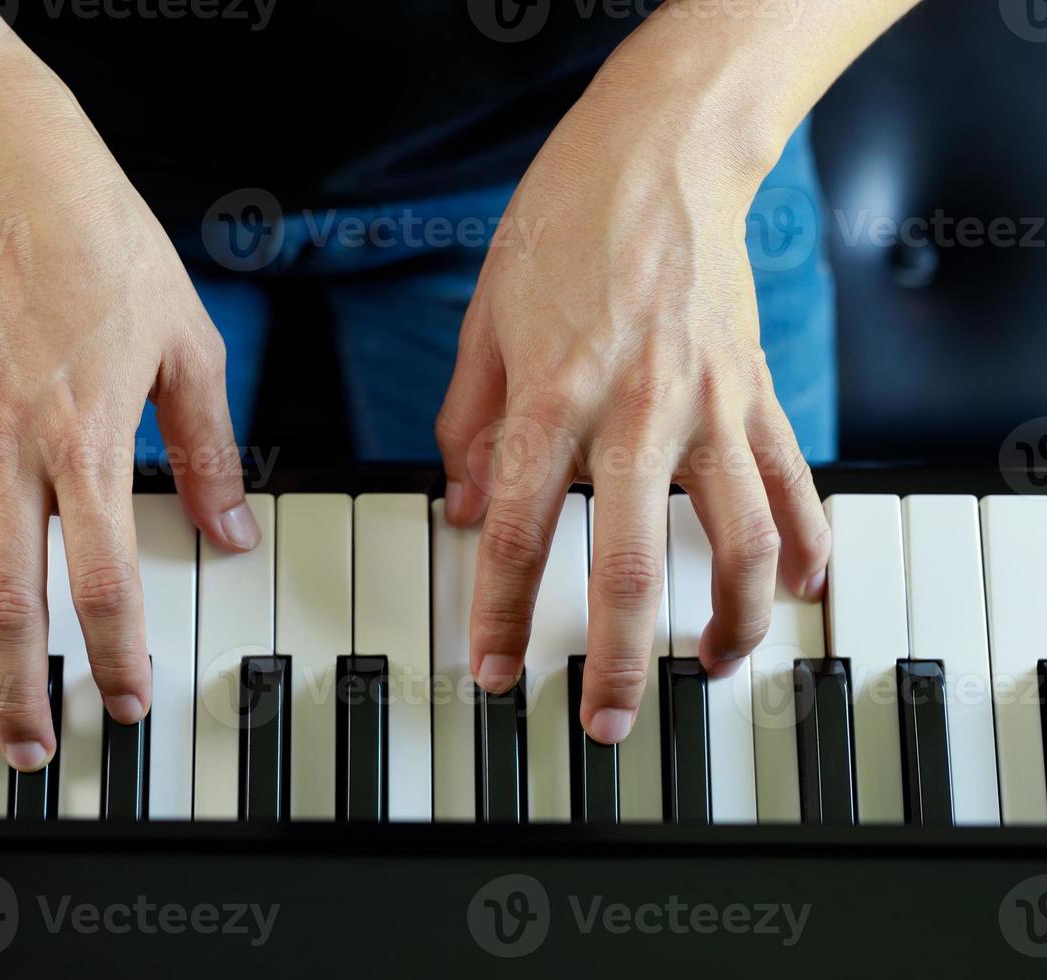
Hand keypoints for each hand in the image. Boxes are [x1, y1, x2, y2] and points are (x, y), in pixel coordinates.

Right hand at [0, 57, 258, 769]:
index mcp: (86, 445)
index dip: (117, 654)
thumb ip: (208, 452)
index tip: (125, 701)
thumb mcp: (188, 348)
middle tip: (23, 749)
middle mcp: (10, 455)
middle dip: (11, 688)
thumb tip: (231, 530)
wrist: (12, 179)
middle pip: (4, 600)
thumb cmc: (107, 252)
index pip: (104, 581)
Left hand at [435, 73, 829, 744]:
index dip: (494, 613)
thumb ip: (467, 422)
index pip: (512, 530)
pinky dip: (807, 544)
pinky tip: (802, 589)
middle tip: (601, 722)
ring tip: (708, 670)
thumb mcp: (484, 319)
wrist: (661, 151)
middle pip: (625, 566)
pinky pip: (795, 482)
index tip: (488, 670)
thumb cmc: (563, 225)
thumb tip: (460, 504)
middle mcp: (636, 410)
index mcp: (553, 394)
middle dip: (612, 661)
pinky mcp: (759, 391)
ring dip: (728, 622)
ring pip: (738, 541)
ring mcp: (711, 403)